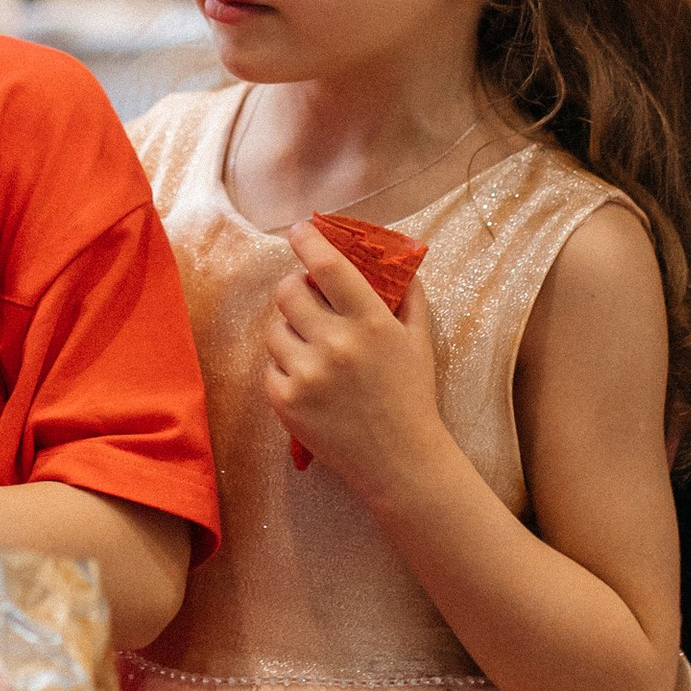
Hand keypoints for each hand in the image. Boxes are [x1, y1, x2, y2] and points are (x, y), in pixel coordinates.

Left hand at [263, 226, 438, 492]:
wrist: (400, 461)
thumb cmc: (412, 396)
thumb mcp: (419, 340)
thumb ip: (408, 295)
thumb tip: (395, 257)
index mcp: (371, 323)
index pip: (328, 266)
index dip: (309, 240)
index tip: (299, 229)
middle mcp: (336, 344)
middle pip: (288, 292)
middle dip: (294, 288)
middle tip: (305, 297)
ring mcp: (307, 374)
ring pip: (274, 329)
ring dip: (288, 330)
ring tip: (311, 346)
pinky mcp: (286, 401)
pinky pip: (270, 366)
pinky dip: (285, 367)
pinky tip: (309, 378)